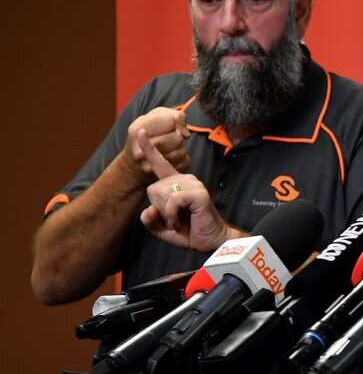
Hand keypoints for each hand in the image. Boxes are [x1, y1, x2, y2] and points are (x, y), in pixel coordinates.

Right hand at [123, 107, 190, 182]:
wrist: (132, 165)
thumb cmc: (145, 135)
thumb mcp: (151, 118)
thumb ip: (173, 115)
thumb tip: (186, 134)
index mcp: (136, 130)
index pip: (170, 121)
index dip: (174, 121)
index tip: (170, 125)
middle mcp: (140, 150)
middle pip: (178, 137)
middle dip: (177, 136)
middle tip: (168, 138)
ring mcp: (150, 166)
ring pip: (182, 151)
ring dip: (180, 148)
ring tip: (168, 148)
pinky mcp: (161, 176)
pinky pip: (184, 162)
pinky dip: (182, 158)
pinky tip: (170, 158)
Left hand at [136, 130, 230, 250]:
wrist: (211, 241)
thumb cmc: (190, 231)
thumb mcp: (162, 227)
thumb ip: (150, 220)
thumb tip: (149, 210)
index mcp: (175, 183)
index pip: (160, 163)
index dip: (149, 148)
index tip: (140, 132)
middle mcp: (184, 179)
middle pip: (153, 188)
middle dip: (158, 208)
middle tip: (174, 218)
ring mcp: (193, 184)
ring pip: (161, 194)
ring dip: (166, 214)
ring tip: (179, 220)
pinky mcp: (198, 193)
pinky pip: (172, 201)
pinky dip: (172, 215)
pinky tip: (181, 221)